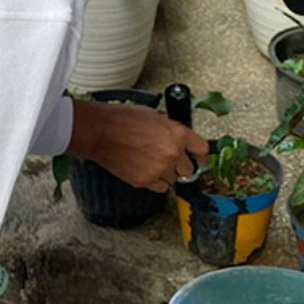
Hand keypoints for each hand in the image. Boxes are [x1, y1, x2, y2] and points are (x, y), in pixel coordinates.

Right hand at [68, 99, 209, 192]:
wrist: (101, 131)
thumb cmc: (122, 119)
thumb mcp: (154, 116)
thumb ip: (171, 129)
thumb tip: (178, 138)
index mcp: (177, 133)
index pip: (202, 149)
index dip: (200, 155)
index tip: (198, 158)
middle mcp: (172, 152)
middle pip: (189, 168)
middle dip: (181, 165)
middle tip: (169, 159)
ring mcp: (160, 168)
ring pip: (174, 179)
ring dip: (167, 173)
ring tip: (152, 162)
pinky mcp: (146, 180)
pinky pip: (161, 187)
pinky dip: (156, 182)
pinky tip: (147, 170)